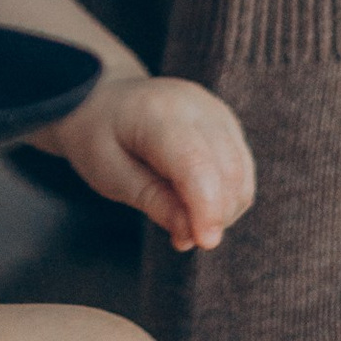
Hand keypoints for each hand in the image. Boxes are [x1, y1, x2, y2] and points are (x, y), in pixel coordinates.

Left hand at [41, 72, 256, 251]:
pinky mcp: (227, 123)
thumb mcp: (109, 174)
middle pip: (228, 171)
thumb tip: (192, 235)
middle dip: (215, 215)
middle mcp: (196, 106)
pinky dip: (228, 196)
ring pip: (241, 173)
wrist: (104, 98)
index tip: (203, 243)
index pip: (196, 164)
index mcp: (157, 114)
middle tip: (181, 238)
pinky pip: (242, 169)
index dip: (206, 207)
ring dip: (224, 210)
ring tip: (185, 219)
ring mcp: (216, 112)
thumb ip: (153, 201)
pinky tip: (196, 204)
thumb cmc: (99, 137)